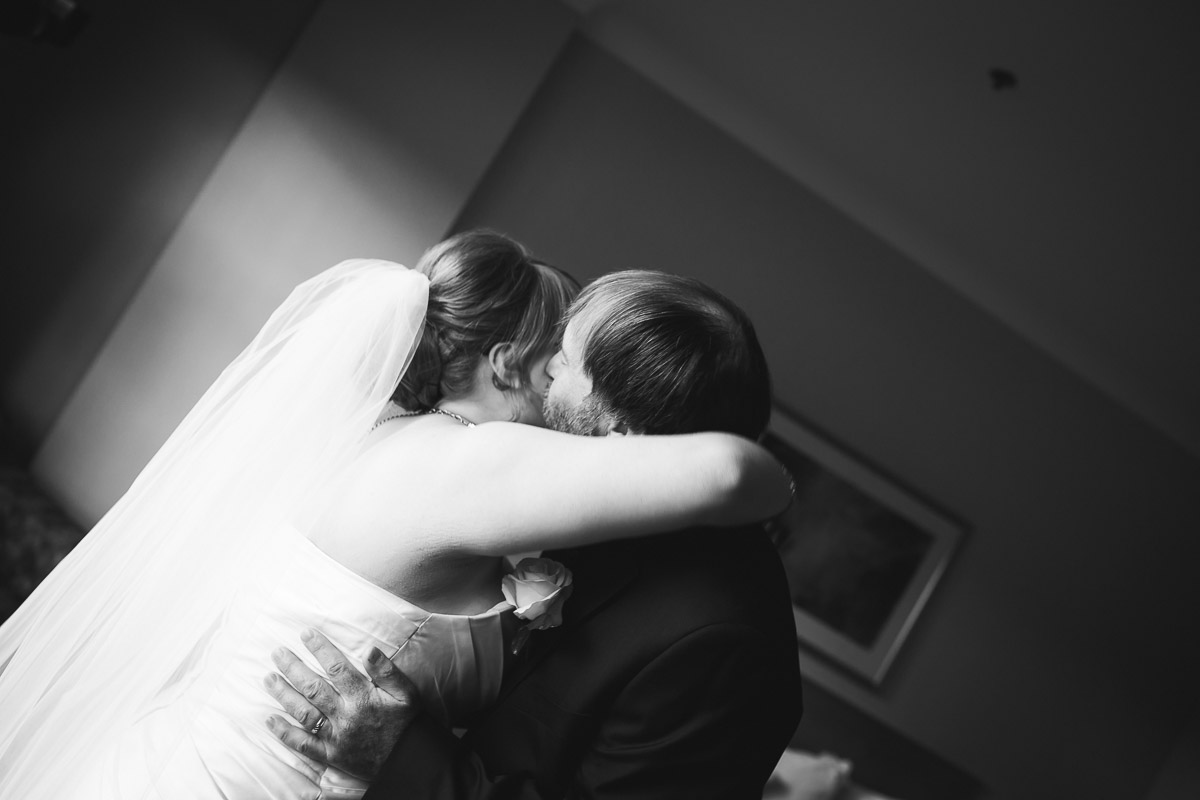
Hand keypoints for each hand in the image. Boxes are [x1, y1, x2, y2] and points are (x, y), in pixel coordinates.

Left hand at [263, 629, 420, 780]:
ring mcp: (335, 736)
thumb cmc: (408, 723)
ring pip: (304, 713)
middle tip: (277, 653)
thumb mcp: (407, 693)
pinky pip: (304, 744)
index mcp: (363, 697)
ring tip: (268, 678)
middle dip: (293, 668)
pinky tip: (270, 720)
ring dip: (284, 695)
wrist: (409, 761)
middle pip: (313, 688)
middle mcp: (345, 715)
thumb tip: (369, 649)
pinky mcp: (331, 755)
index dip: (320, 649)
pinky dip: (285, 733)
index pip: (336, 668)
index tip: (305, 634)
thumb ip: (387, 671)